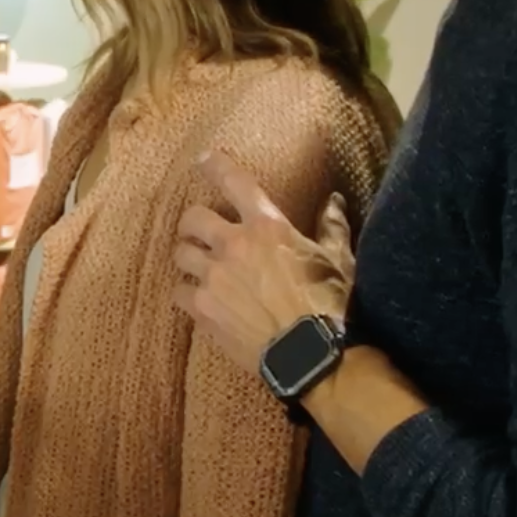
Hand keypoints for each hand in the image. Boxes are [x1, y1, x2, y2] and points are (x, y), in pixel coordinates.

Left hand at [173, 151, 355, 375]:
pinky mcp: (203, 311)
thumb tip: (335, 201)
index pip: (233, 182)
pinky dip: (187, 293)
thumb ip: (332, 227)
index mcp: (267, 227)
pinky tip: (199, 299)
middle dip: (194, 224)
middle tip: (201, 233)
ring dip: (189, 258)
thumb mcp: (338, 260)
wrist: (314, 356)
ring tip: (198, 266)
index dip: (215, 166)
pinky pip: (179, 293)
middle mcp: (233, 246)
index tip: (203, 159)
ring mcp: (214, 279)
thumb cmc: (332, 305)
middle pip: (192, 219)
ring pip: (180, 255)